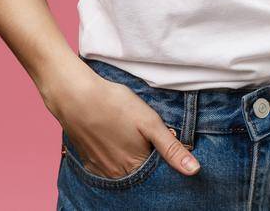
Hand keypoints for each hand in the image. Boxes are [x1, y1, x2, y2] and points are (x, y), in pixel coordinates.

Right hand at [46, 67, 200, 178]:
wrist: (74, 95)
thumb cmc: (114, 104)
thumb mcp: (149, 122)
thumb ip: (171, 148)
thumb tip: (194, 171)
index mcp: (135, 167)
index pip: (157, 173)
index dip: (162, 158)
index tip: (160, 142)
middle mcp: (117, 175)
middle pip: (140, 173)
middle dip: (146, 159)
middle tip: (142, 136)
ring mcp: (100, 170)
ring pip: (123, 170)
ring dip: (129, 159)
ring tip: (128, 136)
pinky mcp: (88, 161)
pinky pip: (106, 167)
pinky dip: (113, 157)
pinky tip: (113, 139)